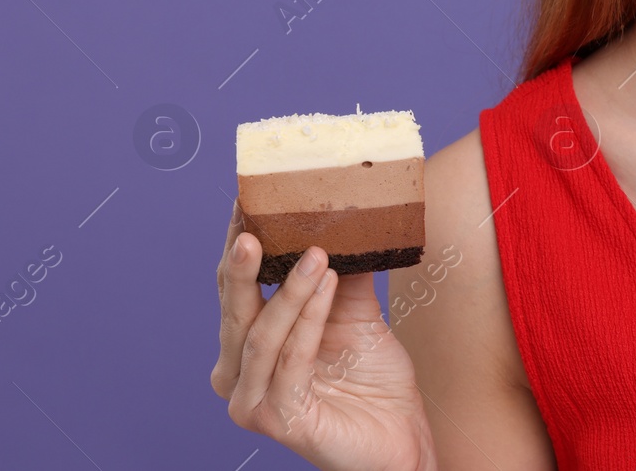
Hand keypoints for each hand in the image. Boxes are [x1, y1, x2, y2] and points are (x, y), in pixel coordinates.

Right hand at [211, 199, 437, 470]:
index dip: (238, 245)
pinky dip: (309, 319)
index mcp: (247, 344)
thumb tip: (348, 213)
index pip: (235, 288)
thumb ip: (343, 272)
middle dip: (242, 264)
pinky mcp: (278, 418)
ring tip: (315, 251)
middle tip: (250, 223)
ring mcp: (252, 399)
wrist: (400, 436)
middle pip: (235, 308)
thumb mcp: (356, 313)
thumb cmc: (372, 378)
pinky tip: (326, 286)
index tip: (245, 199)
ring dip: (288, 290)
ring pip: (262, 334)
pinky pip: (292, 358)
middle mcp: (237, 372)